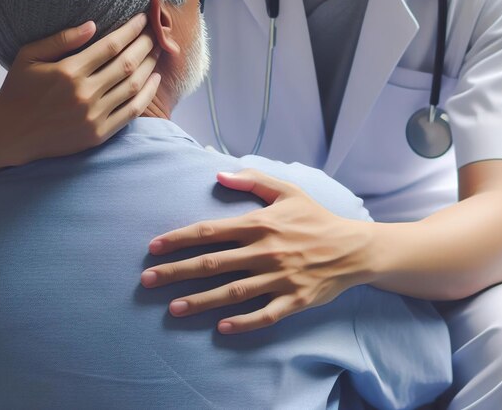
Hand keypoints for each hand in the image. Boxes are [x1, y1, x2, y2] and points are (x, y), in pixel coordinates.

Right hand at [0, 14, 160, 167]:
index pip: (111, 46)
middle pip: (127, 63)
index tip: (142, 18)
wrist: (11, 134)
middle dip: (146, 44)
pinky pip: (132, 111)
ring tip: (158, 50)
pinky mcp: (98, 133)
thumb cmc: (19, 89)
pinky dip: (147, 94)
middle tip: (156, 32)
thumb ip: (61, 39)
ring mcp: (93, 116)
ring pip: (133, 85)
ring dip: (150, 65)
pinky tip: (155, 78)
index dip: (131, 30)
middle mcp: (84, 94)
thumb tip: (93, 24)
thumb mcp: (29, 56)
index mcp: (68, 72)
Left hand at [141, 169, 376, 333]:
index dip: (179, 238)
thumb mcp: (287, 191)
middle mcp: (265, 251)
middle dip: (177, 271)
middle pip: (212, 263)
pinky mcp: (294, 299)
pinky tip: (221, 327)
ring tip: (173, 307)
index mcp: (260, 224)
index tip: (154, 247)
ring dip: (201, 300)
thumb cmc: (315, 218)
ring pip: (233, 292)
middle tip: (148, 280)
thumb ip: (253, 179)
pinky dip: (243, 322)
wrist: (353, 247)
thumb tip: (218, 174)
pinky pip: (265, 314)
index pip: (210, 231)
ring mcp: (279, 277)